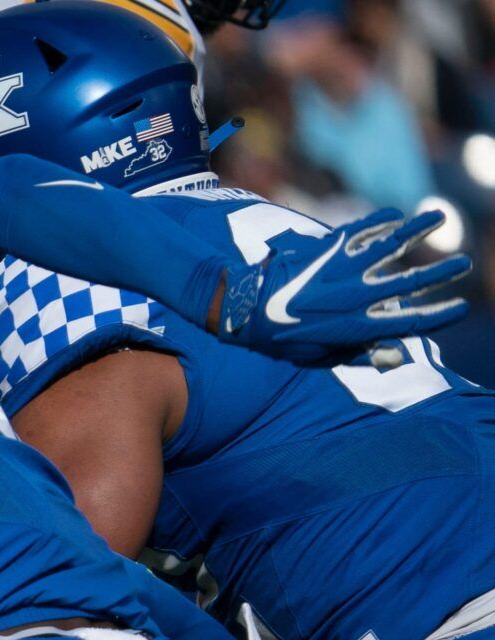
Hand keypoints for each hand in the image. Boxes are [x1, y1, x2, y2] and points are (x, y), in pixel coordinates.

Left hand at [216, 208, 470, 363]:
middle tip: (464, 263)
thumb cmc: (280, 339)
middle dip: (441, 272)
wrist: (244, 308)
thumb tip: (396, 355)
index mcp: (356, 326)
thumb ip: (359, 352)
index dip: (440, 315)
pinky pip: (364, 228)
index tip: (461, 306)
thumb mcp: (319, 355)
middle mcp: (357, 295)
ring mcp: (345, 267)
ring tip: (440, 217)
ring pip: (393, 244)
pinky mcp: (329, 246)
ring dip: (419, 229)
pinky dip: (382, 219)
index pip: (410, 321)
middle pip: (411, 281)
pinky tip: (397, 214)